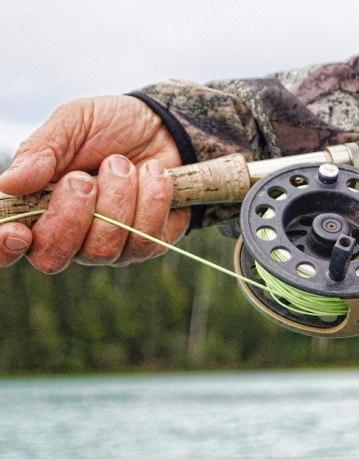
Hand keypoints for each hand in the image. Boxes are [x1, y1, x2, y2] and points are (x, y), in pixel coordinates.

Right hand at [0, 95, 190, 272]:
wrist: (165, 127)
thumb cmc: (111, 127)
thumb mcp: (74, 124)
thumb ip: (42, 150)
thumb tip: (8, 184)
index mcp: (41, 208)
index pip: (11, 246)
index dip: (5, 248)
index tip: (18, 232)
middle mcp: (73, 236)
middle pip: (55, 256)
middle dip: (71, 215)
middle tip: (83, 178)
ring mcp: (112, 245)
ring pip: (104, 248)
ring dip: (116, 198)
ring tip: (123, 164)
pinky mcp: (149, 243)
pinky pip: (147, 238)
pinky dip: (151, 198)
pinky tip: (154, 173)